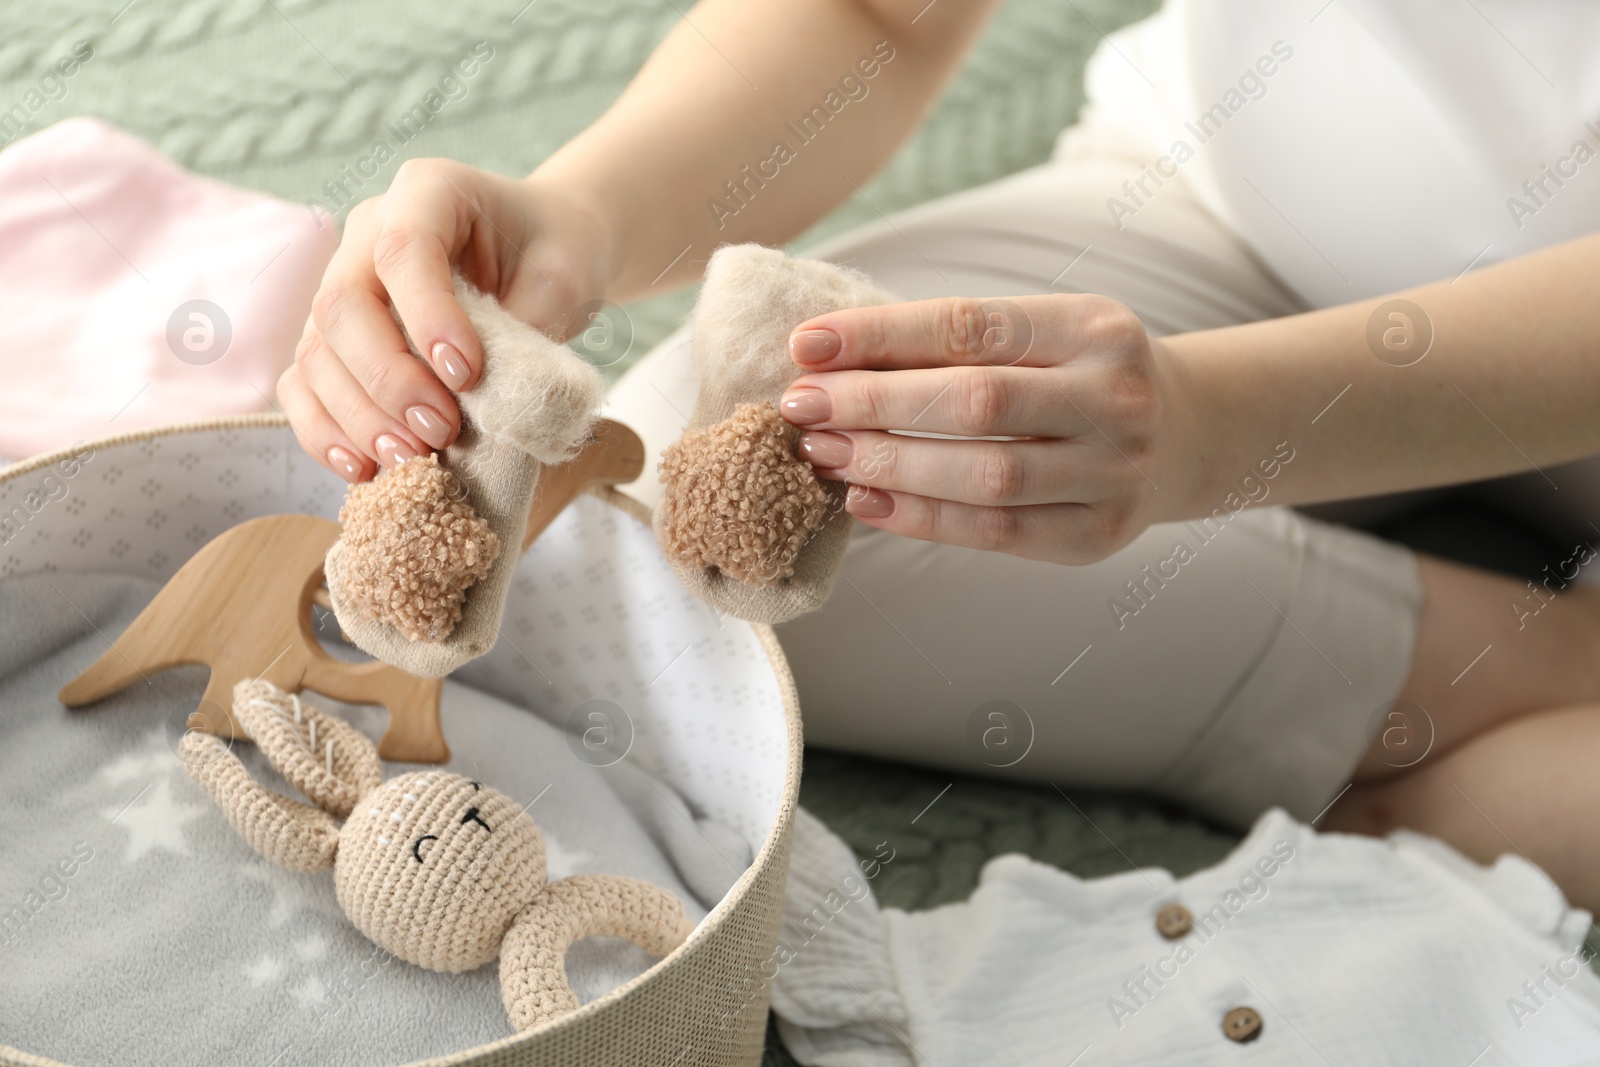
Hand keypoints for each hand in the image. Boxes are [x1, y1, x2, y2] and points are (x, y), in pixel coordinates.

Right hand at [278, 159, 612, 481]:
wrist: (544, 254)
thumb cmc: (555, 257)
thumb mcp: (562, 279)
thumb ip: (525, 328)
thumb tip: (487, 406)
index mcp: (428, 192)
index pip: (404, 249)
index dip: (427, 316)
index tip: (466, 374)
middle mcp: (369, 232)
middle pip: (344, 305)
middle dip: (388, 379)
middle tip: (441, 431)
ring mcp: (344, 282)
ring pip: (317, 352)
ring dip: (358, 416)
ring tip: (411, 459)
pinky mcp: (336, 337)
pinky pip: (305, 383)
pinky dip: (325, 430)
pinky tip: (363, 467)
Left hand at [778, 295, 1184, 563]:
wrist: (1187, 434)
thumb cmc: (1078, 375)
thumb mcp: (1041, 334)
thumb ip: (953, 342)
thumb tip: (826, 357)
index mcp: (1093, 327)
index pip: (970, 326)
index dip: (880, 336)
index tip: (806, 345)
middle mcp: (1113, 397)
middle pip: (976, 402)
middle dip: (873, 404)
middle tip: (802, 406)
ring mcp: (1113, 472)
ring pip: (984, 475)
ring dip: (889, 464)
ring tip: (823, 453)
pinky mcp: (1097, 535)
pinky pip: (995, 532)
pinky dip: (921, 518)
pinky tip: (866, 500)